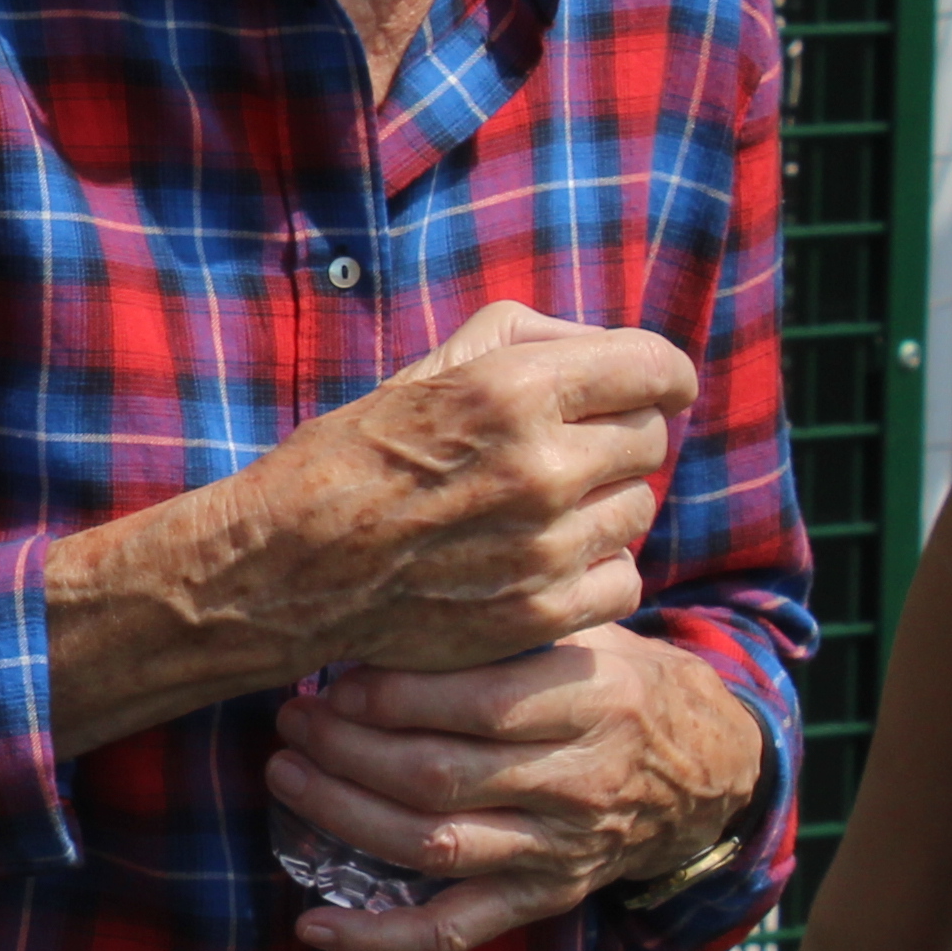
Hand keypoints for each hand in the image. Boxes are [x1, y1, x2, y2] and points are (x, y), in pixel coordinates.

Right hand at [228, 301, 692, 678]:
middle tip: (570, 449)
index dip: (664, 373)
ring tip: (541, 508)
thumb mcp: (427, 369)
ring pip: (638, 507)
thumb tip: (603, 349)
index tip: (659, 385)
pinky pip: (624, 578)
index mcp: (513, 390)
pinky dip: (597, 567)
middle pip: (649, 437)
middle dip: (618, 434)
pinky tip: (547, 558)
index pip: (653, 367)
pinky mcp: (541, 613)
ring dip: (604, 502)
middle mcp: (541, 466)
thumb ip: (523, 338)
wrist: (287, 567)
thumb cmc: (353, 457)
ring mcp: (545, 547)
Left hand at [264, 624, 765, 950]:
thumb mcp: (589, 632)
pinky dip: (379, 937)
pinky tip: (313, 926)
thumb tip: (391, 599)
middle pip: (439, 776)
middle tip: (293, 718)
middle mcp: (576, 782)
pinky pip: (453, 930)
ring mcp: (556, 850)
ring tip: (288, 774)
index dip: (393, 696)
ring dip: (344, 815)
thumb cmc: (617, 680)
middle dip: (347, 749)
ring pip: (432, 846)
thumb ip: (511, 620)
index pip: (480, 704)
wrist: (704, 767)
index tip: (334, 679)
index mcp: (591, 702)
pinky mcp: (539, 899)